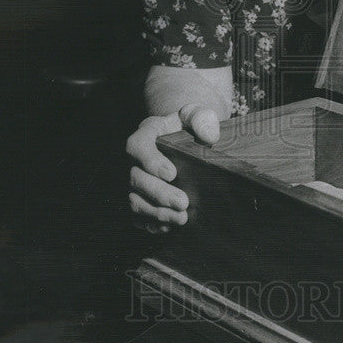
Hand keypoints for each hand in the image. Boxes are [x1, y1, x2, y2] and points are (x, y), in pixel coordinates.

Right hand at [127, 104, 220, 233]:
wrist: (181, 142)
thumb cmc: (188, 128)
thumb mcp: (197, 115)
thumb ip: (203, 119)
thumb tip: (209, 137)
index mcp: (145, 135)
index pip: (137, 147)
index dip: (151, 162)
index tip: (172, 174)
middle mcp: (132, 160)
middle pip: (135, 179)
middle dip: (158, 194)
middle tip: (183, 203)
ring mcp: (133, 181)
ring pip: (134, 201)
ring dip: (156, 213)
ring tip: (182, 219)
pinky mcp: (137, 199)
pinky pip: (136, 217)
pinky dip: (151, 224)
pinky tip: (169, 227)